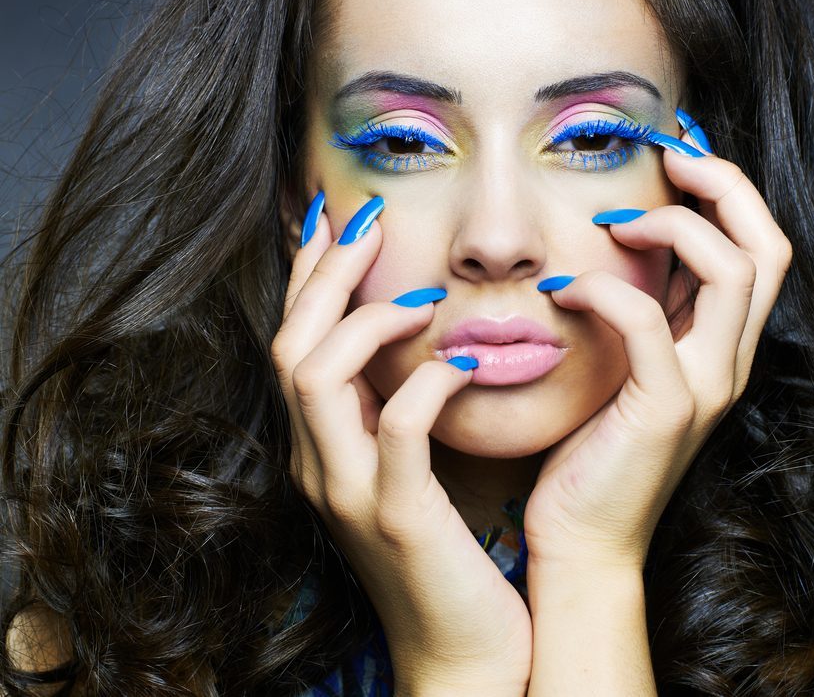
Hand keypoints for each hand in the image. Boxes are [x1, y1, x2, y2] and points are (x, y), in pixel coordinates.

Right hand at [271, 200, 531, 695]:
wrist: (463, 650)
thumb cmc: (445, 553)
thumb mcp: (407, 472)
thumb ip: (392, 412)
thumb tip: (411, 340)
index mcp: (321, 449)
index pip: (295, 343)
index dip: (309, 278)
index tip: (338, 222)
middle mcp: (318, 464)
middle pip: (291, 344)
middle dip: (325, 274)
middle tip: (369, 222)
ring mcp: (349, 491)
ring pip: (316, 375)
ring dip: (364, 320)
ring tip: (421, 297)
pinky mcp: (396, 515)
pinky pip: (396, 428)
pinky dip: (426, 381)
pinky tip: (463, 362)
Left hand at [523, 146, 792, 571]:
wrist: (582, 540)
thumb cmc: (589, 452)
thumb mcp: (621, 370)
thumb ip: (634, 314)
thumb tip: (607, 245)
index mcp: (721, 347)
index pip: (757, 247)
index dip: (725, 190)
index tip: (670, 155)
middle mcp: (730, 362)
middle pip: (768, 245)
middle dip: (723, 183)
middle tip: (666, 154)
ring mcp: (707, 386)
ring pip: (734, 270)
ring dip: (674, 224)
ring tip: (615, 220)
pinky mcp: (666, 409)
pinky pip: (649, 322)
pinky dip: (607, 288)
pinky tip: (562, 290)